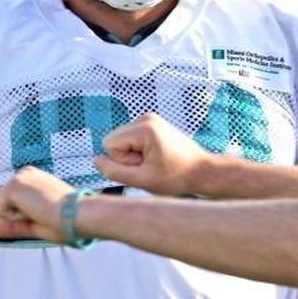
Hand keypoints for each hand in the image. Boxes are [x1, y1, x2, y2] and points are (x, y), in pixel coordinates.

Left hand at [0, 166, 73, 241]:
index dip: (23, 216)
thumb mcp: (35, 223)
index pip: (11, 204)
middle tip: (42, 213)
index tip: (45, 212)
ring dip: (17, 217)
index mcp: (32, 177)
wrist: (79, 214)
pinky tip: (35, 211)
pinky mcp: (13, 186)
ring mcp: (18, 178)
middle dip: (17, 216)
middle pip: (2, 206)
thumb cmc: (67, 219)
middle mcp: (24, 172)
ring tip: (40, 212)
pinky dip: (15, 218)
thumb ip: (12, 225)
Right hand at [95, 113, 211, 195]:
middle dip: (127, 157)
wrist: (201, 171)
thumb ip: (114, 172)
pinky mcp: (152, 124)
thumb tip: (96, 160)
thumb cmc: (177, 177)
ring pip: (121, 140)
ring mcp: (149, 119)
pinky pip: (130, 139)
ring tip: (155, 162)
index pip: (109, 144)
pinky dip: (139, 151)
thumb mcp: (142, 180)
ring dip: (133, 155)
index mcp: (144, 128)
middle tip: (150, 165)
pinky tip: (156, 157)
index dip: (122, 161)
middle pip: (113, 140)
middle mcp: (145, 118)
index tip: (144, 166)